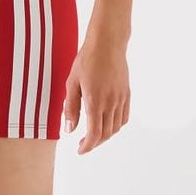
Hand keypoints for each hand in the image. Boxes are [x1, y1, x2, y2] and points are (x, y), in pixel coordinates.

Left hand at [63, 38, 130, 153]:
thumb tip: (69, 129)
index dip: (87, 146)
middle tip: (83, 144)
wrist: (107, 44)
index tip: (80, 150)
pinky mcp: (127, 94)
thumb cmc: (87, 60)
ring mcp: (121, 99)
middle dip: (94, 143)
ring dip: (105, 135)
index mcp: (95, 102)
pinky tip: (107, 123)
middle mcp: (110, 104)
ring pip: (116, 127)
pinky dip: (116, 126)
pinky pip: (124, 117)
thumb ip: (70, 107)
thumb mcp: (72, 82)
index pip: (94, 134)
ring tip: (93, 134)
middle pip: (105, 134)